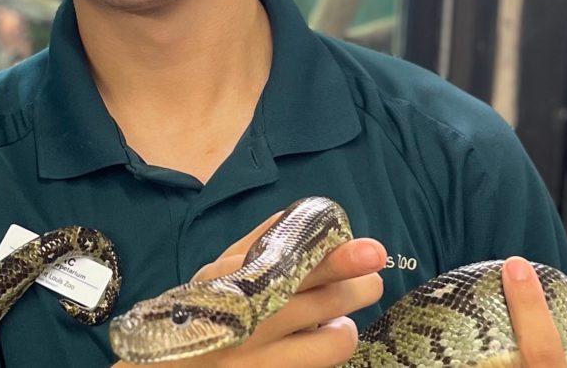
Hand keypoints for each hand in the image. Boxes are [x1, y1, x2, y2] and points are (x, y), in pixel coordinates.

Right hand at [113, 210, 386, 367]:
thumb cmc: (194, 316)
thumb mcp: (213, 276)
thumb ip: (251, 245)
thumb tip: (292, 214)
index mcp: (235, 280)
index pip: (292, 260)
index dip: (335, 255)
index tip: (369, 248)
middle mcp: (250, 318)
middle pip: (321, 296)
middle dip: (356, 283)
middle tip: (372, 275)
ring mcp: (262, 356)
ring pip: (333, 339)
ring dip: (345, 321)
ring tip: (345, 310)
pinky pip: (322, 361)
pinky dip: (329, 347)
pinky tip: (324, 339)